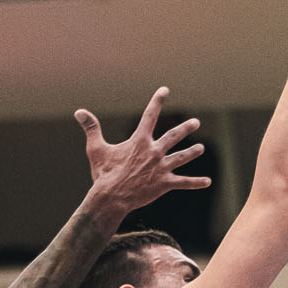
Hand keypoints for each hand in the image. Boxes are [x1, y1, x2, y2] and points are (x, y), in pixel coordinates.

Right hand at [74, 87, 210, 214]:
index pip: (150, 115)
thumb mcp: (96, 149)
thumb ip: (91, 128)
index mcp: (139, 141)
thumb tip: (79, 111)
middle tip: (195, 122)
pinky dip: (196, 182)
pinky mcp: (164, 184)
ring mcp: (161, 168)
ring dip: (192, 152)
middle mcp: (154, 151)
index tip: (165, 90)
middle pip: (174, 136)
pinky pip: (184, 183)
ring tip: (200, 148)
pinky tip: (208, 182)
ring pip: (181, 157)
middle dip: (186, 128)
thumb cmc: (104, 173)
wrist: (112, 197)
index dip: (157, 101)